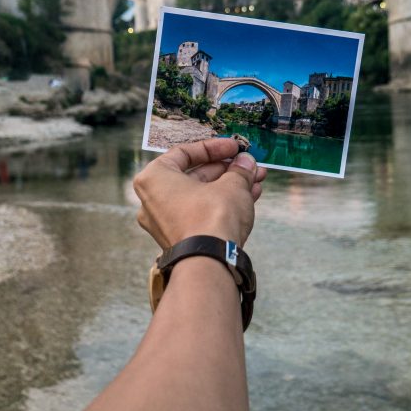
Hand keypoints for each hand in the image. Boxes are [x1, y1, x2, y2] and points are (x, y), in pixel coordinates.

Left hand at [133, 138, 266, 248]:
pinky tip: (250, 197)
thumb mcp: (232, 185)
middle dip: (227, 169)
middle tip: (248, 164)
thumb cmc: (211, 218)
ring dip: (230, 186)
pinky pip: (202, 213)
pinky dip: (223, 204)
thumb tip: (246, 163)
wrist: (209, 263)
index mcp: (155, 178)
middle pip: (196, 176)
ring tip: (257, 179)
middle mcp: (153, 200)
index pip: (185, 153)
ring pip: (202, 196)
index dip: (214, 148)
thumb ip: (239, 170)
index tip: (234, 147)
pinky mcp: (180, 239)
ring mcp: (166, 222)